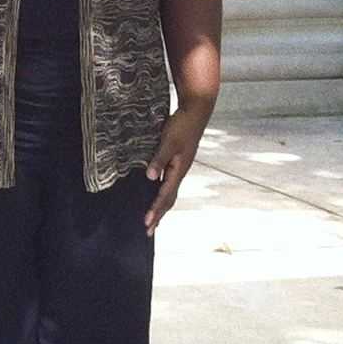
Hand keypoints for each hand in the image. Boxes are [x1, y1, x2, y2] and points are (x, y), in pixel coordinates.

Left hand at [143, 102, 211, 234]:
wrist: (195, 112)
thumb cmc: (182, 126)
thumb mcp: (169, 141)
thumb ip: (159, 159)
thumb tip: (150, 178)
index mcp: (179, 170)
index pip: (165, 196)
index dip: (155, 210)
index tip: (147, 224)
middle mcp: (180, 172)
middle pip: (169, 199)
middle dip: (158, 215)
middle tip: (148, 231)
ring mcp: (179, 168)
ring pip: (170, 193)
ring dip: (160, 207)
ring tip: (153, 219)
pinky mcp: (177, 162)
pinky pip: (169, 183)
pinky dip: (162, 194)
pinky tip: (155, 193)